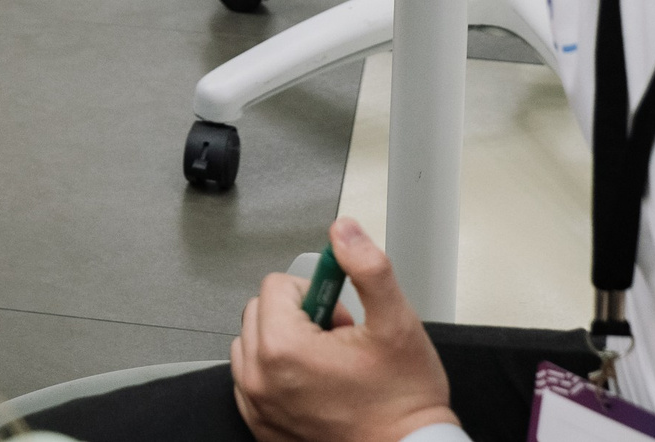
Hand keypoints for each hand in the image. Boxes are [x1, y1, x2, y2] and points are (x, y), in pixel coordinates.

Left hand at [231, 219, 455, 441]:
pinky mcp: (260, 425)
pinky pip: (252, 380)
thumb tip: (344, 233)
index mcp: (282, 348)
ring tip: (330, 366)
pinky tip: (315, 386)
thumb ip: (368, 268)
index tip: (343, 319)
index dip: (318, 295)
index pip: (278, 285)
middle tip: (341, 343)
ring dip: (285, 345)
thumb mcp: (397, 324)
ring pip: (253, 344)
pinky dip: (276, 375)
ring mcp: (257, 405)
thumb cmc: (403, 402)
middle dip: (301, 318)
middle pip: (261, 311)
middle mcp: (259, 378)